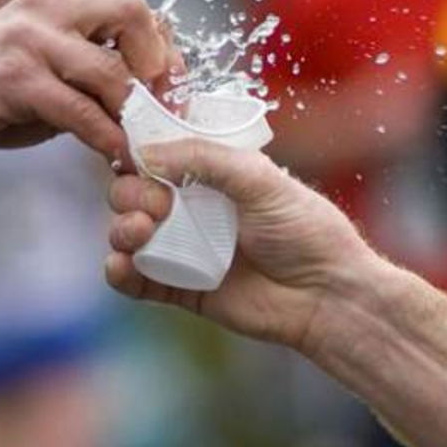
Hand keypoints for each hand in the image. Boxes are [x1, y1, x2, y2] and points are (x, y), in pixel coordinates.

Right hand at [0, 0, 173, 156]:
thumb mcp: (57, 72)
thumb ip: (101, 75)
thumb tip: (161, 98)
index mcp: (64, 1)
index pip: (137, 10)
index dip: (165, 54)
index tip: (174, 96)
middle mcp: (49, 7)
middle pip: (132, 15)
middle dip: (159, 71)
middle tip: (165, 115)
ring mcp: (30, 38)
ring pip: (111, 71)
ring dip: (137, 116)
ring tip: (147, 146)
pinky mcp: (14, 78)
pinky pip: (81, 111)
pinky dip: (108, 139)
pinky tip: (118, 157)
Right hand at [105, 140, 377, 351]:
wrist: (327, 294)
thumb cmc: (306, 231)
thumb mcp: (261, 180)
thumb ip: (205, 159)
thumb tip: (147, 152)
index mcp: (215, 177)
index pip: (160, 156)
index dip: (140, 153)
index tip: (133, 153)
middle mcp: (195, 210)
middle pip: (134, 192)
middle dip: (131, 192)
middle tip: (155, 203)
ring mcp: (186, 250)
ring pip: (127, 233)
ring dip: (121, 228)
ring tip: (140, 231)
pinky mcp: (182, 290)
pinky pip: (135, 280)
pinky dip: (119, 271)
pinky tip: (122, 264)